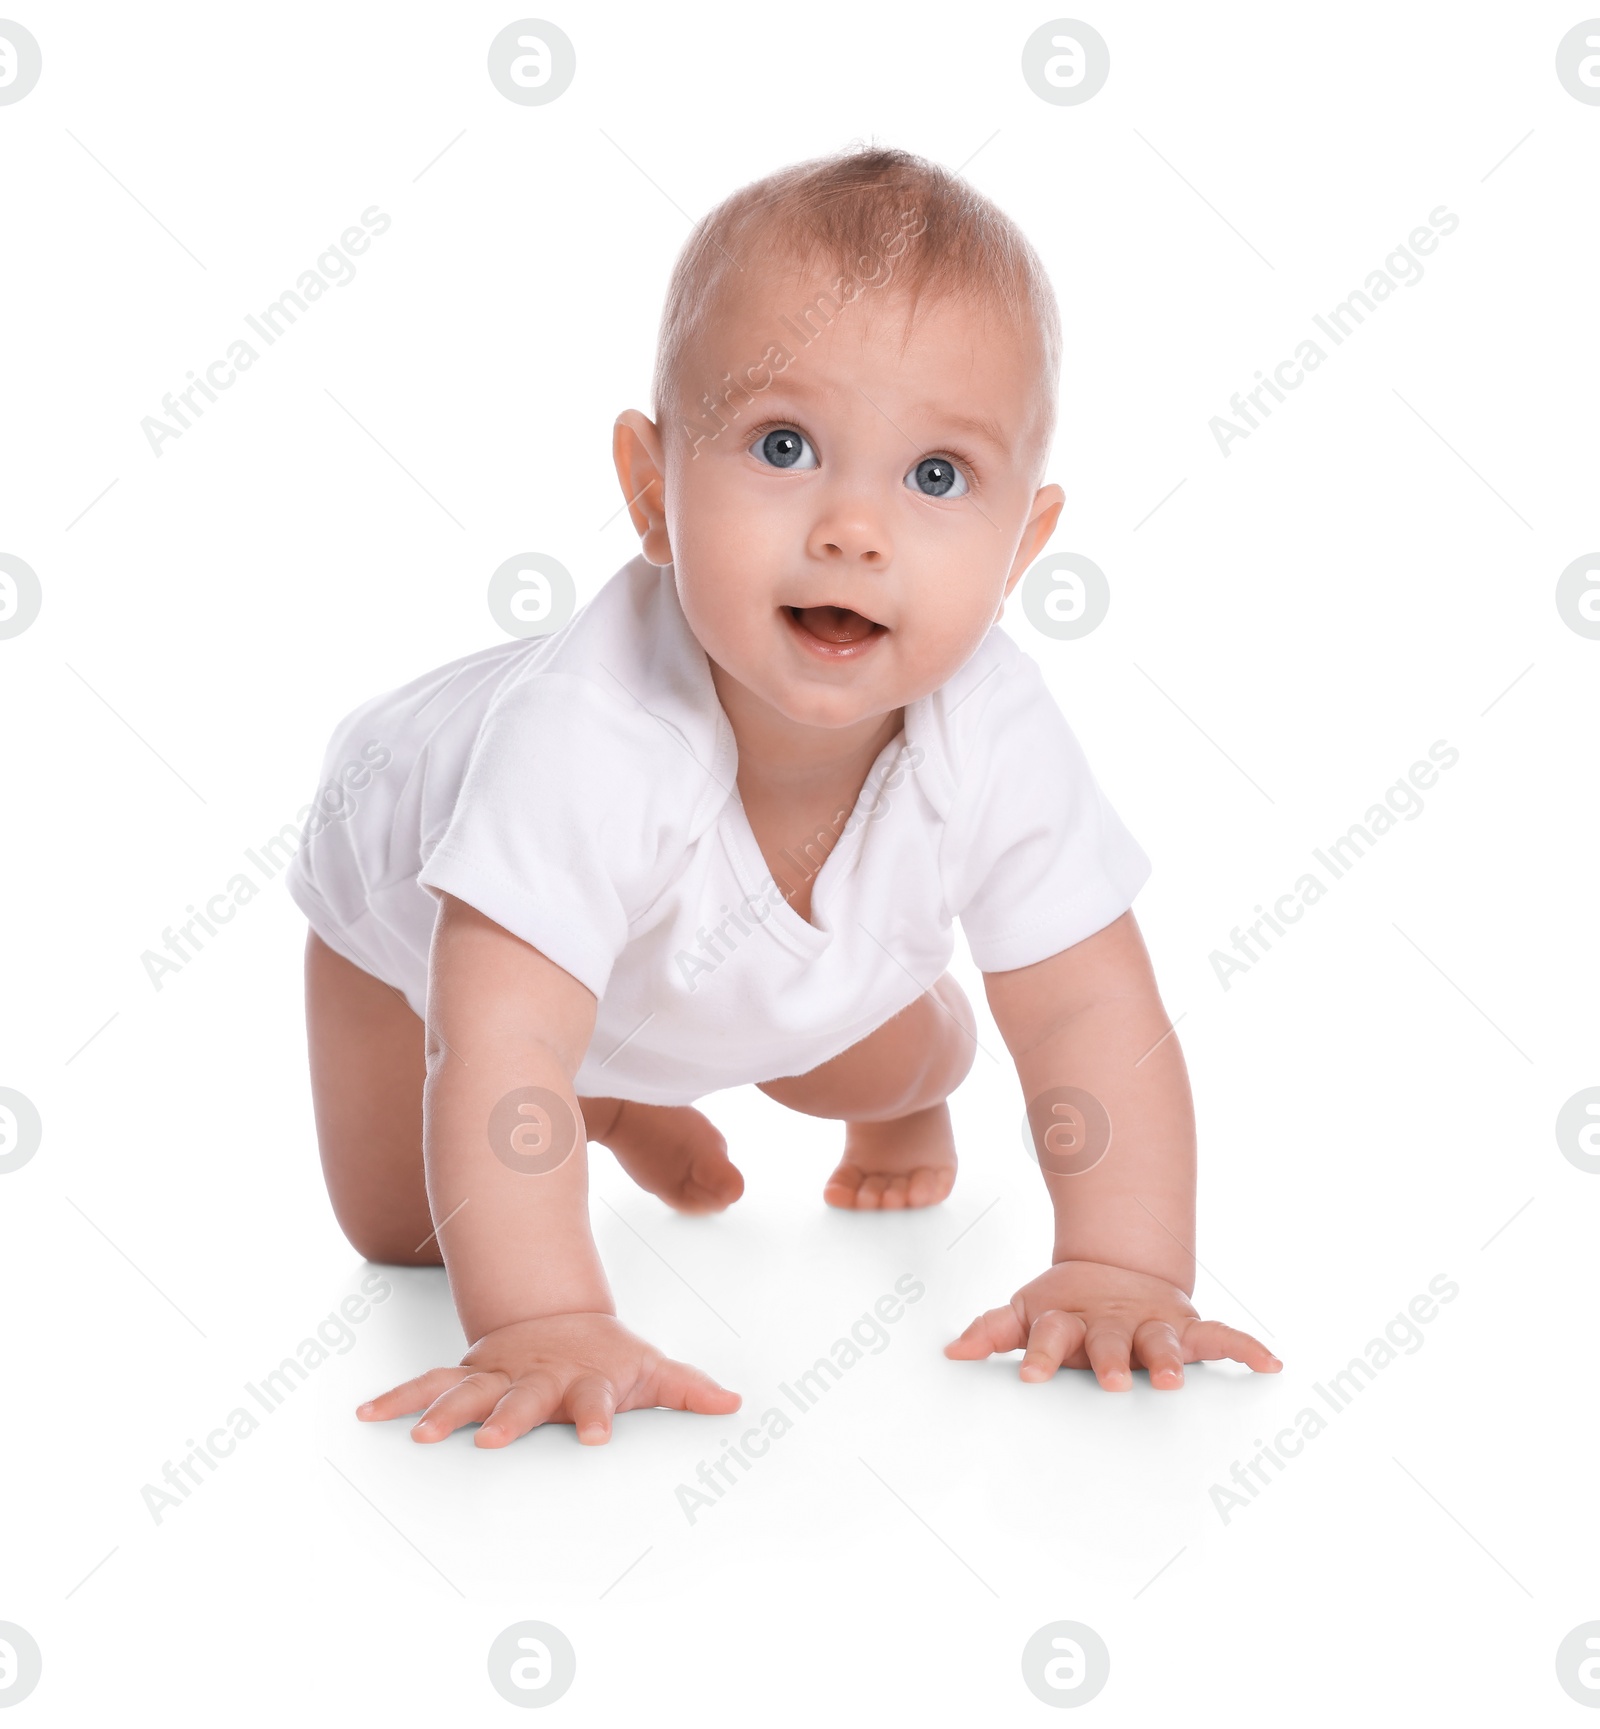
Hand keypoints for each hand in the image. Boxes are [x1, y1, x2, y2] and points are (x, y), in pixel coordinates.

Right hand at [357, 1312, 740, 1445]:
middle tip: (492, 1441)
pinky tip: (367, 1414)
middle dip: (508, 1418)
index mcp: (584, 1381)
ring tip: (421, 1436)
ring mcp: (499, 1374)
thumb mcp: (650, 1369)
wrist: (562, 1317)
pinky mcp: (469, 1373)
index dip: (598, 1418)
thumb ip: (686, 1388)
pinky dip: (399, 1398)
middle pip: (523, 1399)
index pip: (595, 1401)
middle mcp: (536, 1377)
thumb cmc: (610, 1358)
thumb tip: (735, 1404)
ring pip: (468, 1392)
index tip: (598, 1439)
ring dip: (444, 1412)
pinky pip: (428, 1385)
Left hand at [944, 1259, 1280, 1389]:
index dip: (1039, 1354)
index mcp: (1069, 1322)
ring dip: (1172, 1361)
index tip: (1029, 1377)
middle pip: (1110, 1342)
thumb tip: (951, 1352)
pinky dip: (1246, 1347)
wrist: (1113, 1272)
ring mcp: (1152, 1325)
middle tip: (1112, 1382)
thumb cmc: (1065, 1310)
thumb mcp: (1027, 1313)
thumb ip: (993, 1330)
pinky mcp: (1187, 1328)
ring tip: (1178, 1381)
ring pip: (1164, 1342)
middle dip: (1111, 1362)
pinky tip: (1270, 1362)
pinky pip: (1221, 1337)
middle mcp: (1113, 1323)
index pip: (1049, 1336)